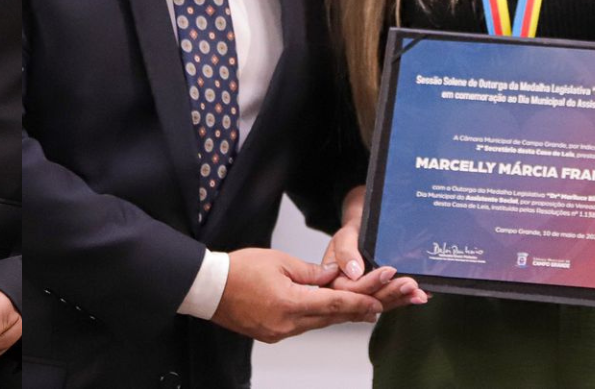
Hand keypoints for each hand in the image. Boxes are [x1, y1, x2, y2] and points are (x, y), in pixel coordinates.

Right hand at [210, 248, 381, 342]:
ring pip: (321, 323)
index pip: (336, 304)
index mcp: (290, 303)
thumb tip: (333, 275)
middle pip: (334, 318)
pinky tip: (332, 311)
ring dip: (344, 314)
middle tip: (386, 302)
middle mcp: (288, 324)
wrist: (208, 288)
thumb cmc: (238, 270)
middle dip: (362, 308)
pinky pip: (304, 325)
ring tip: (369, 306)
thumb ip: (310, 272)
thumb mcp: (278, 261)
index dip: (363, 300)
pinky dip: (321, 317)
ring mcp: (281, 332)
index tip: (383, 297)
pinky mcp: (273, 334)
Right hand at [323, 186, 427, 310]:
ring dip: (402, 299)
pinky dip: (406, 298)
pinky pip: (390, 302)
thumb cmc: (351, 234)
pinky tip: (421, 295)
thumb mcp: (344, 236)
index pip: (351, 289)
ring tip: (419, 293)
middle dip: (391, 293)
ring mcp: (363, 297)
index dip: (371, 283)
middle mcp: (347, 294)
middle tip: (410, 284)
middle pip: (368, 301)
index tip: (389, 271)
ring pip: (381, 304)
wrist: (361, 232)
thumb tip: (354, 272)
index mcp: (333, 281)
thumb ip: (345, 252)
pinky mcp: (377, 297)